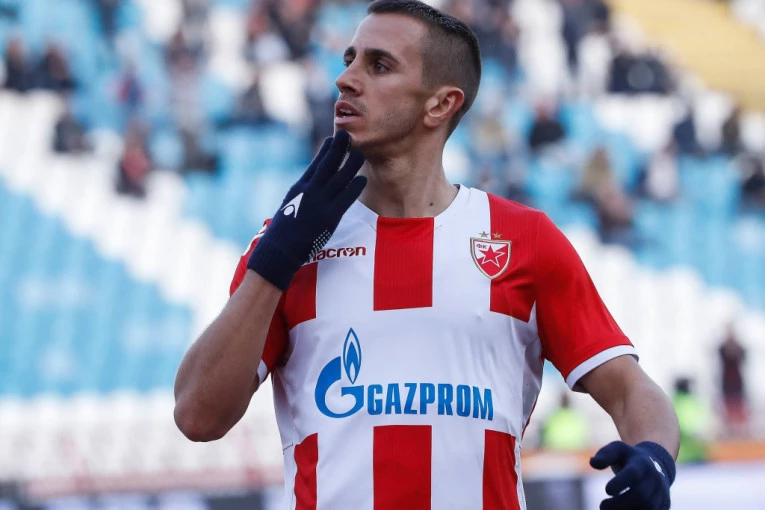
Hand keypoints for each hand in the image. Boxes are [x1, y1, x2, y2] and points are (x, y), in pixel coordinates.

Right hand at [247, 130, 365, 289]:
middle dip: (338, 148)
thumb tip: (307, 192)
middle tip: (347, 135)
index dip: (325, 151)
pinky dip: (355, 187)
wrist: (279, 249)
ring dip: (351, 164)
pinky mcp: (329, 216)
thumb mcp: (289, 208)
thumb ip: (300, 198)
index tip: (332, 139)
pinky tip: (362, 179)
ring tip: (360, 154)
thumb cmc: (282, 233)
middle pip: (327, 165)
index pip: (314, 165)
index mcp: (298, 188)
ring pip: (339, 178)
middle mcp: (309, 191)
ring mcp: (320, 202)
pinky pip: (346, 198)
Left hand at [590, 441, 675, 509]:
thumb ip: (604, 454)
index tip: (606, 490)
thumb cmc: (629, 458)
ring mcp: (661, 492)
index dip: (620, 482)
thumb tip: (592, 463)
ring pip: (648, 508)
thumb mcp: (617, 450)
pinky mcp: (664, 504)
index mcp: (642, 463)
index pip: (633, 473)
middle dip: (620, 503)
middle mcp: (654, 478)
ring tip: (608, 509)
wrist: (656, 464)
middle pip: (640, 495)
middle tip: (602, 506)